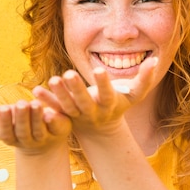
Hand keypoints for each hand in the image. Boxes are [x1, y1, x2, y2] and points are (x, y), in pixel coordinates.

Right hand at [0, 100, 71, 154]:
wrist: (41, 133)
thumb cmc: (13, 123)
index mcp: (10, 137)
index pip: (6, 133)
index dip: (5, 122)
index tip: (3, 109)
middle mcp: (27, 141)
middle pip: (23, 132)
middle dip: (21, 118)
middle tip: (20, 103)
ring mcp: (44, 139)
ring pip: (40, 131)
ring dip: (37, 118)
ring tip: (35, 103)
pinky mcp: (59, 132)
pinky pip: (57, 128)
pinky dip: (54, 121)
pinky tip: (52, 112)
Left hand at [33, 57, 157, 135]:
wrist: (100, 129)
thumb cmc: (118, 105)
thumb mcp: (133, 95)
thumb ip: (144, 80)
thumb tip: (155, 60)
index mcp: (110, 105)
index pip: (108, 95)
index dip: (104, 84)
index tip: (100, 70)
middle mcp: (94, 112)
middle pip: (85, 102)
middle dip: (77, 89)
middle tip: (68, 74)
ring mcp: (78, 116)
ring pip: (67, 106)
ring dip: (59, 94)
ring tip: (52, 80)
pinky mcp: (65, 117)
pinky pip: (54, 109)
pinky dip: (45, 101)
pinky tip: (35, 91)